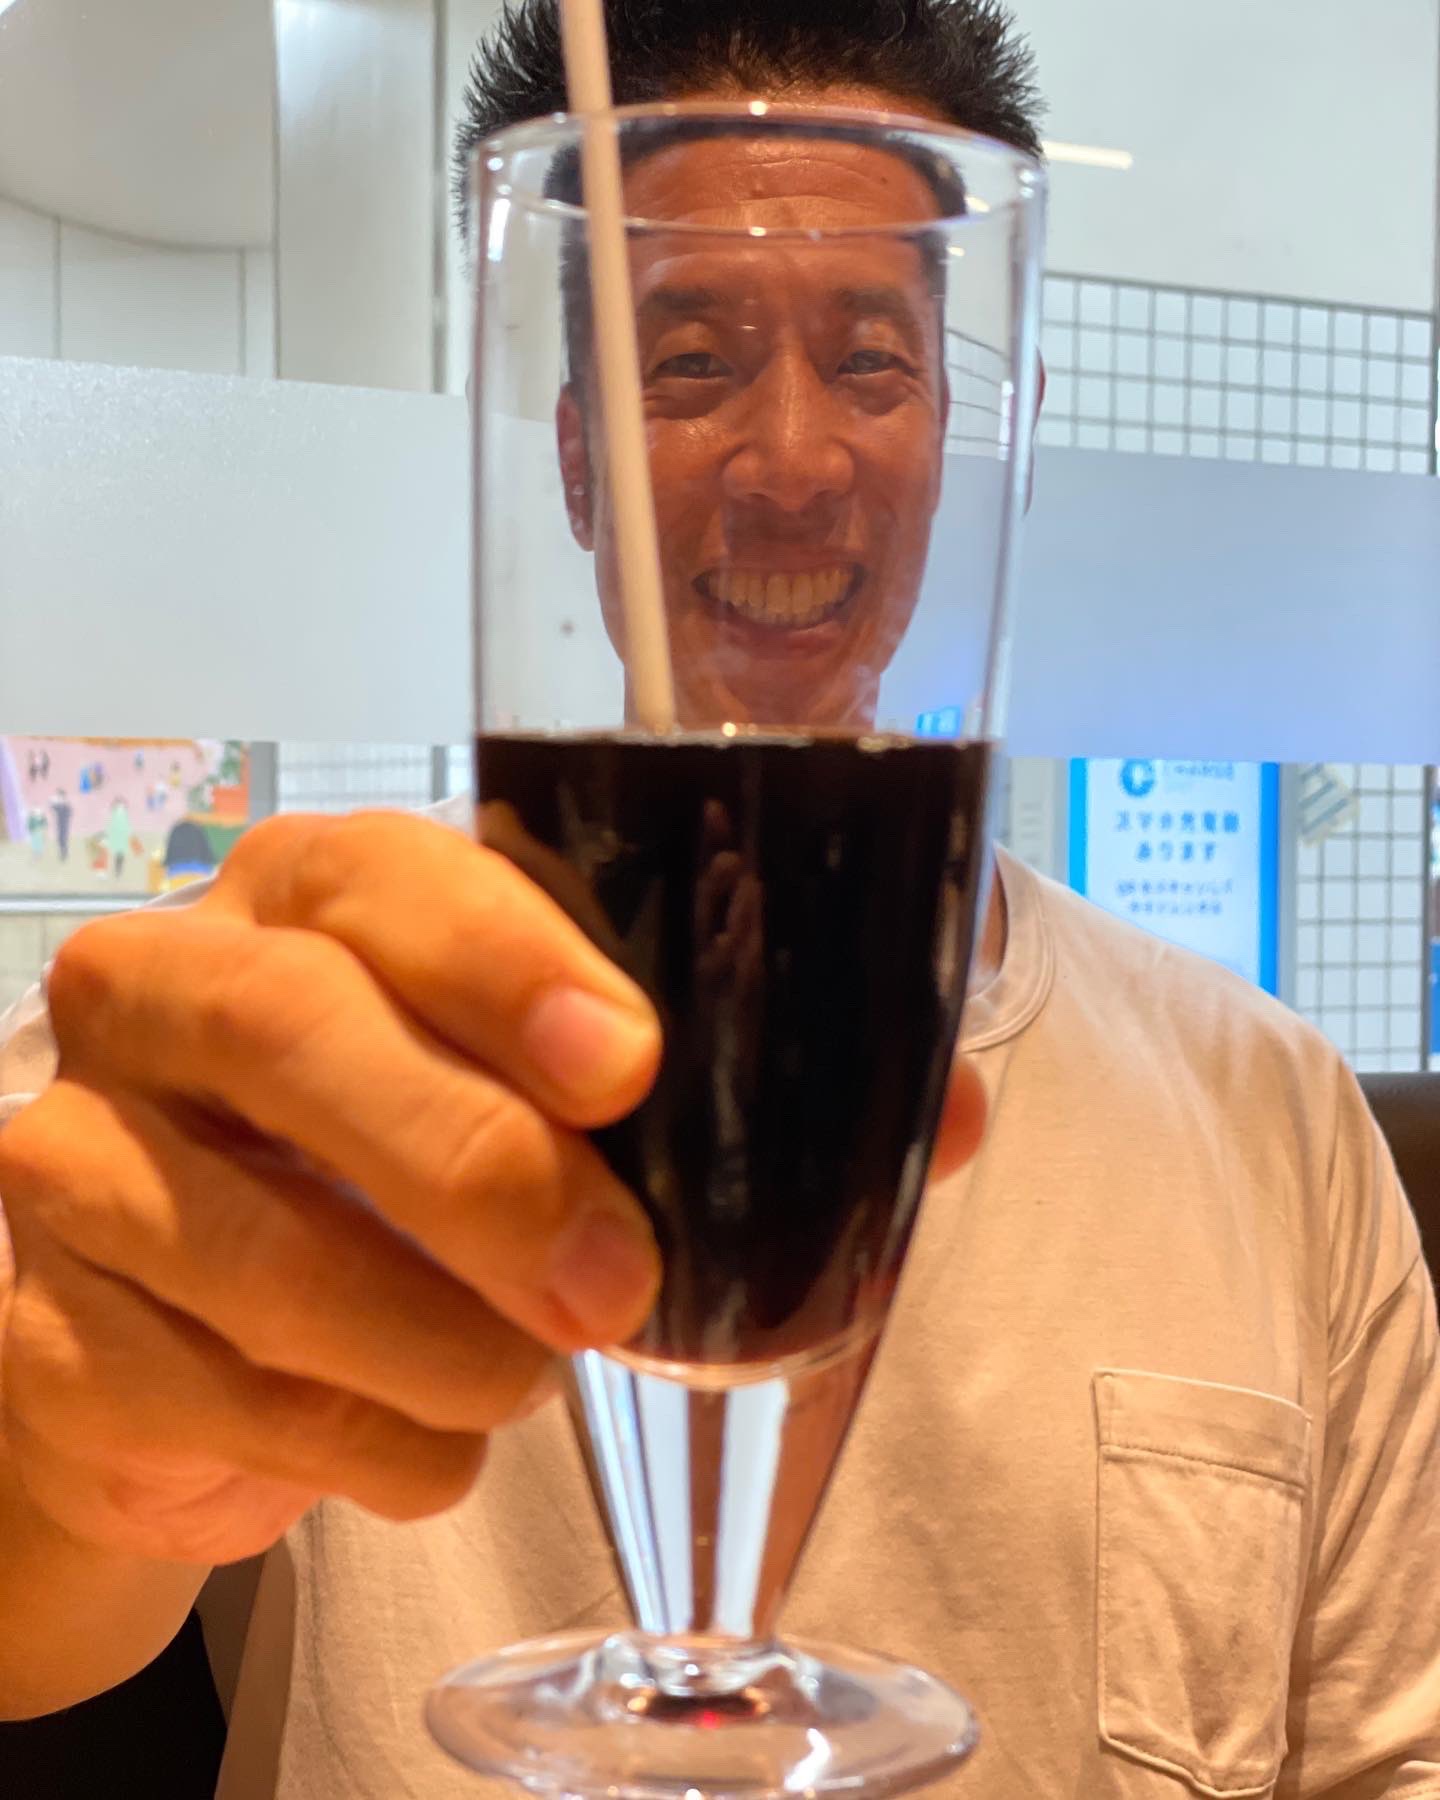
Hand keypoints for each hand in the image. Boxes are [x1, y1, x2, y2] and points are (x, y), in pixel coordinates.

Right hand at [0, 811, 663, 1566]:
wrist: (195, 1345)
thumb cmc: (369, 1176)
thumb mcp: (469, 1085)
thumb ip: (548, 1080)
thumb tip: (673, 1135)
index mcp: (281, 898)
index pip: (376, 878)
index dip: (505, 963)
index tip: (625, 1064)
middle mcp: (147, 996)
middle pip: (284, 1030)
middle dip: (475, 1164)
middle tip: (609, 1278)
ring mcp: (72, 1160)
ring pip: (259, 1249)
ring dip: (438, 1342)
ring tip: (533, 1378)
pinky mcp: (43, 1332)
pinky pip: (224, 1400)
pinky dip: (376, 1446)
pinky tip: (437, 1447)